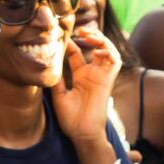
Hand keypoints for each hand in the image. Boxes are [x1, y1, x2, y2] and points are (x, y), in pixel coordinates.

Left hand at [51, 25, 120, 145]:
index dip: (71, 43)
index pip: (77, 53)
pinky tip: (98, 49)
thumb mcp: (58, 95)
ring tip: (90, 35)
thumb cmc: (71, 120)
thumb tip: (48, 64)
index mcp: (80, 77)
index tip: (61, 36)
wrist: (82, 134)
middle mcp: (91, 74)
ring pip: (107, 51)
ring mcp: (100, 77)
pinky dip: (109, 51)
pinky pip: (115, 62)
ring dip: (101, 40)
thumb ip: (56, 80)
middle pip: (95, 48)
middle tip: (79, 29)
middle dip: (89, 35)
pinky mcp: (108, 82)